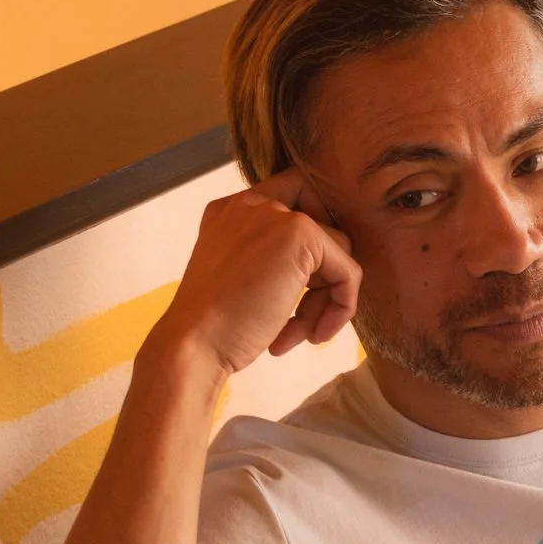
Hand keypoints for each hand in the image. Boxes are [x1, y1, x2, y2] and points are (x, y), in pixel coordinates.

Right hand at [150, 169, 361, 376]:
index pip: (292, 201)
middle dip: (320, 281)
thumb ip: (269, 260)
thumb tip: (325, 271)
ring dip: (324, 302)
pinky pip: (348, 271)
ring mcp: (276, 215)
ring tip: (299, 334)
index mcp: (231, 211)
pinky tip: (312, 336)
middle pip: (320, 229)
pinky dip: (341, 307)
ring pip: (337, 252)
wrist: (194, 342)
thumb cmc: (214, 327)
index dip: (312, 244)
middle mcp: (253, 204)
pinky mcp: (301, 236)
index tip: (305, 288)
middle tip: (300, 320)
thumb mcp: (239, 279)